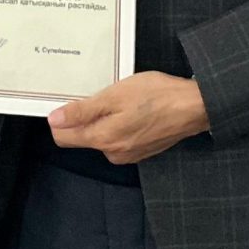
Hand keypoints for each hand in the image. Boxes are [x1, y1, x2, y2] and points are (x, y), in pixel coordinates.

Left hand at [49, 72, 209, 165]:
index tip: (70, 100)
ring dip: (104, 119)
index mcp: (103, 139)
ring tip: (121, 99)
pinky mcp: (140, 151)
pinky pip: (118, 138)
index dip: (61, 118)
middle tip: (101, 94)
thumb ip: (82, 111)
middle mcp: (113, 153)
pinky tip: (133, 109)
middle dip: (84, 117)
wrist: (195, 107)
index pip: (62, 137)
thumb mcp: (114, 96)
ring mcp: (128, 154)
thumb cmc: (157, 97)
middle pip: (82, 137)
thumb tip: (54, 120)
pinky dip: (119, 124)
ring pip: (101, 136)